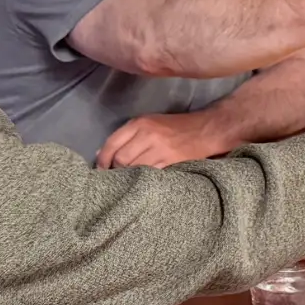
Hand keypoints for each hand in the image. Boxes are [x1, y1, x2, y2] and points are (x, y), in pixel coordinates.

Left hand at [95, 111, 231, 168]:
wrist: (204, 130)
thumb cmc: (174, 127)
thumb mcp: (148, 123)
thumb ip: (126, 136)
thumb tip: (102, 153)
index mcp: (139, 123)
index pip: (112, 144)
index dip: (102, 160)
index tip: (100, 170)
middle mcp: (147, 135)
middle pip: (120, 159)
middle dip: (114, 170)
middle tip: (114, 177)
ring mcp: (159, 149)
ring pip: (133, 168)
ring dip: (127, 176)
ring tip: (126, 180)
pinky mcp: (170, 162)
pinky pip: (148, 174)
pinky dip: (142, 179)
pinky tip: (141, 181)